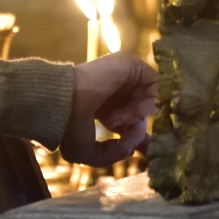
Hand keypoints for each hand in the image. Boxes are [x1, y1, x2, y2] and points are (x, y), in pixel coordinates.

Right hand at [60, 52, 157, 166]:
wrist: (63, 104)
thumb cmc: (69, 126)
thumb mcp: (86, 152)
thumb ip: (110, 155)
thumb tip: (129, 149)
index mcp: (103, 108)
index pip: (131, 120)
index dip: (141, 137)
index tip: (148, 152)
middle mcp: (114, 91)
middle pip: (142, 112)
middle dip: (137, 131)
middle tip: (126, 141)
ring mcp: (121, 76)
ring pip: (149, 99)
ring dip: (140, 117)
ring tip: (120, 121)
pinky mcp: (129, 64)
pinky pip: (155, 84)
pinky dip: (150, 102)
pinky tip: (134, 111)